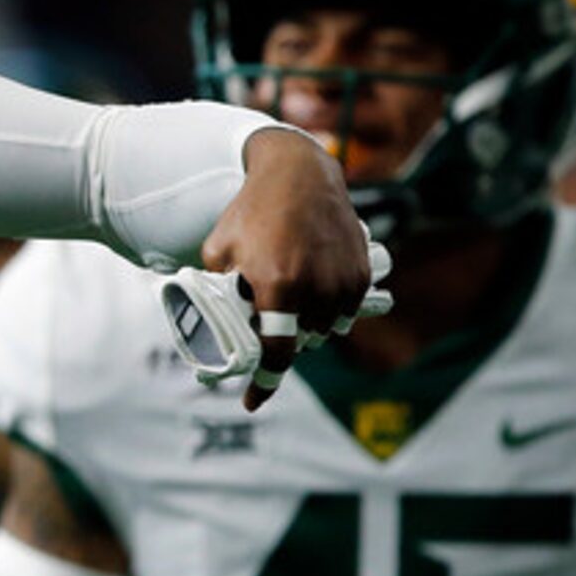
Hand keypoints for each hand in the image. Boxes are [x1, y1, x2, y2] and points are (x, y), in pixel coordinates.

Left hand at [199, 129, 378, 410]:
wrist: (298, 174)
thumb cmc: (251, 211)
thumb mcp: (218, 250)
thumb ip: (218, 290)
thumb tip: (215, 323)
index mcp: (276, 284)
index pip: (275, 351)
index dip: (263, 382)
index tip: (251, 402)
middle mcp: (314, 287)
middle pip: (299, 342)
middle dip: (281, 341)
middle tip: (265, 323)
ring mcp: (341, 281)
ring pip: (324, 330)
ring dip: (307, 327)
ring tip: (288, 300)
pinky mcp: (359, 274)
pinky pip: (344, 311)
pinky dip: (328, 311)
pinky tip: (314, 294)